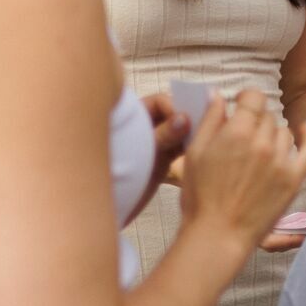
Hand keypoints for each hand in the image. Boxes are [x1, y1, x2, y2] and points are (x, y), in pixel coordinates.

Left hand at [122, 94, 190, 224]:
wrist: (103, 204)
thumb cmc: (114, 170)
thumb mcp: (139, 149)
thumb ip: (162, 134)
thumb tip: (184, 120)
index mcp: (132, 116)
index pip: (160, 102)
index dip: (175, 107)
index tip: (187, 120)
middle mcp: (144, 127)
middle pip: (171, 115)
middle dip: (186, 119)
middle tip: (203, 126)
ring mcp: (152, 144)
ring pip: (177, 133)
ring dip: (189, 135)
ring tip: (202, 140)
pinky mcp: (159, 161)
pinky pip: (178, 149)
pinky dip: (187, 148)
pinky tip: (197, 151)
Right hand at [180, 93, 305, 250]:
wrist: (217, 235)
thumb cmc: (200, 198)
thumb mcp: (194, 153)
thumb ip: (209, 121)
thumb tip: (218, 96)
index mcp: (236, 132)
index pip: (253, 97)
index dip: (247, 98)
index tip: (242, 105)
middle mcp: (261, 142)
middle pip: (266, 117)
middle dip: (254, 122)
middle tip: (243, 139)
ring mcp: (280, 161)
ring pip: (283, 132)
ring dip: (272, 136)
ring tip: (259, 151)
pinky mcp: (293, 179)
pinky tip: (305, 130)